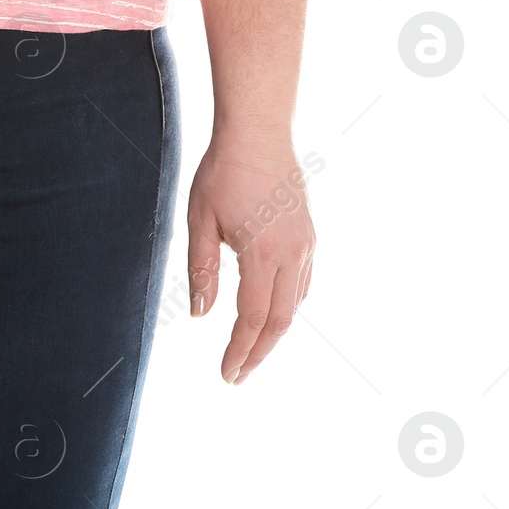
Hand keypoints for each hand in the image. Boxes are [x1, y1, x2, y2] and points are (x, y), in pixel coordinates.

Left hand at [185, 131, 314, 384]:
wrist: (257, 134)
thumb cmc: (221, 172)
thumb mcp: (200, 221)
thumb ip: (201, 270)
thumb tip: (200, 314)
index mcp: (261, 253)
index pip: (252, 318)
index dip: (239, 351)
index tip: (227, 374)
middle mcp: (291, 253)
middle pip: (280, 321)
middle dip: (259, 352)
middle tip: (239, 374)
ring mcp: (305, 244)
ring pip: (295, 303)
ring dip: (274, 330)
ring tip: (250, 348)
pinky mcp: (309, 234)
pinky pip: (302, 281)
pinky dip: (287, 304)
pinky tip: (271, 311)